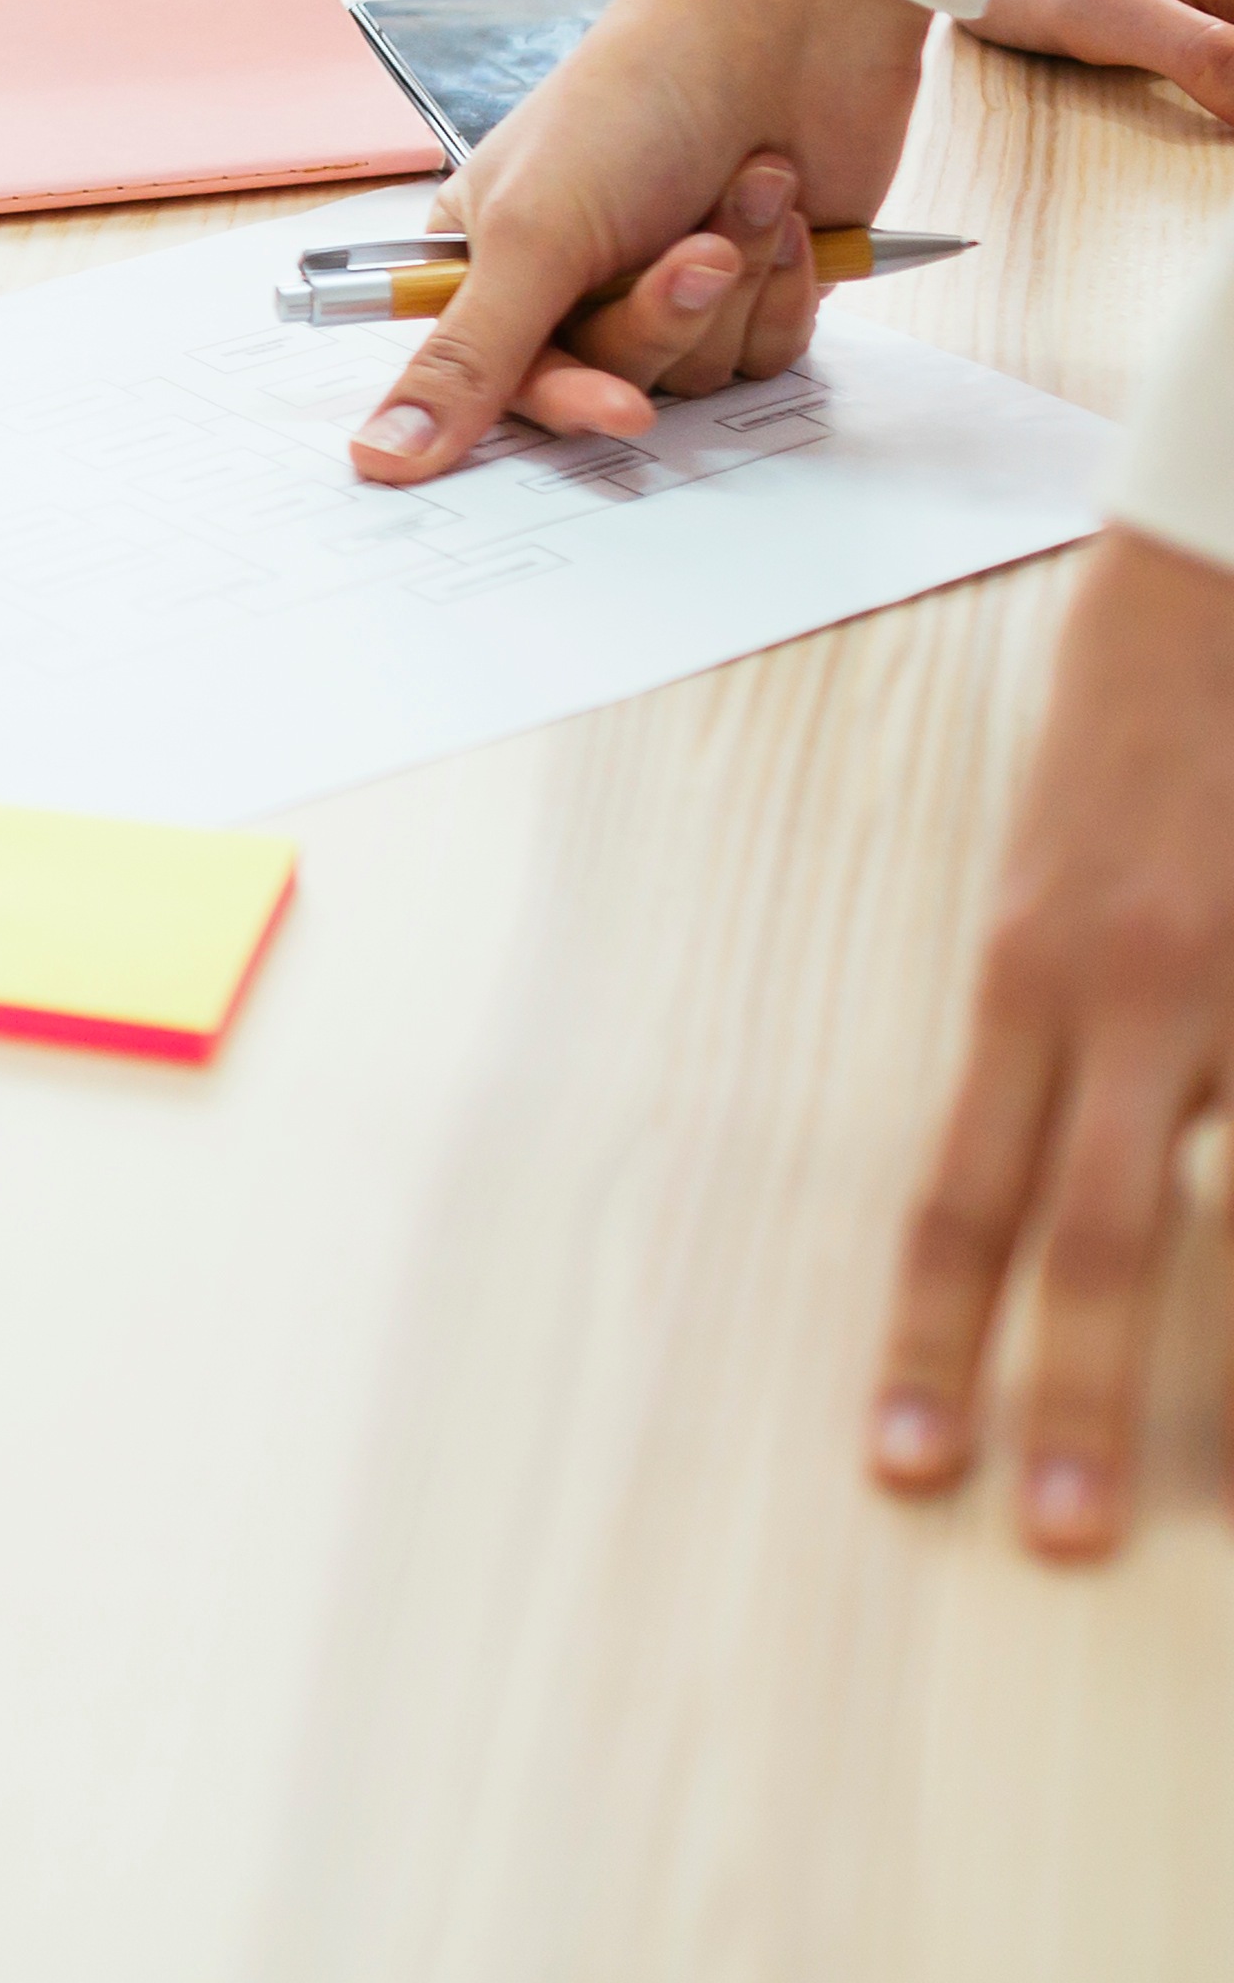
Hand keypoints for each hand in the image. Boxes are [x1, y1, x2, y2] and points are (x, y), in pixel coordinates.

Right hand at [346, 0, 933, 481]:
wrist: (784, 27)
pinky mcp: (757, 291)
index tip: (616, 404)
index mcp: (490, 262)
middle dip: (663, 313)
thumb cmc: (636, 98)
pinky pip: (768, 354)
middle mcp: (575, 284)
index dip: (564, 397)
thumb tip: (378, 455)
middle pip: (610, 381)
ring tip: (745, 192)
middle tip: (692, 247)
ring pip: (696, 372)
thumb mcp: (531, 235)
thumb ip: (467, 360)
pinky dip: (785, 288)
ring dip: (733, 283)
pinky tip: (787, 215)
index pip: (502, 385)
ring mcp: (669, 288)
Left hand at [872, 525, 1233, 1556]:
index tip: (910, 1464)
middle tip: (1051, 1540)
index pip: (966, 1199)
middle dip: (1072, 1403)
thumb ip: (1072, 1038)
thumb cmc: (1139, 729)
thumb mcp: (1064, 890)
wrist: (1227, 572)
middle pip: (1095, 1238)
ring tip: (1217, 1505)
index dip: (937, 1341)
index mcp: (1035, 976)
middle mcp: (1143, 998)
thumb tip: (1086, 1189)